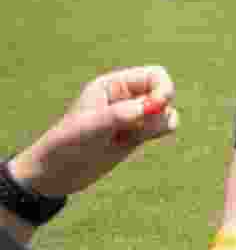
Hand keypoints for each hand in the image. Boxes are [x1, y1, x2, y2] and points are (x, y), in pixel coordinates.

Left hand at [10, 65, 179, 197]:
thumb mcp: (90, 128)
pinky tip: (134, 142)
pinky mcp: (138, 134)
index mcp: (113, 85)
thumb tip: (153, 107)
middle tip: (138, 128)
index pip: (154, 75)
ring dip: (156, 125)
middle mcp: (126, 97)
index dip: (163, 88)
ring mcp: (133, 116)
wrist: (55, 174)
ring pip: (166, 112)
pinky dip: (158, 133)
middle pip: (164, 93)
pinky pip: (163, 126)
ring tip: (130, 138)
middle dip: (158, 111)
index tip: (158, 106)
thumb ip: (120, 115)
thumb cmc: (66, 144)